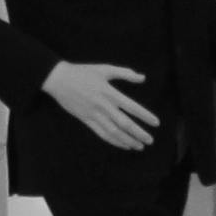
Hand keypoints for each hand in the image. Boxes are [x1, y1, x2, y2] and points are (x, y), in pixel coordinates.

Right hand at [42, 61, 156, 150]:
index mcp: (109, 93)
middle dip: (138, 133)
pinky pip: (101, 134)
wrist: (59, 80)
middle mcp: (103, 106)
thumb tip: (143, 77)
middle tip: (150, 140)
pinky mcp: (86, 120)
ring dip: (127, 140)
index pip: (131, 107)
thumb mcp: (104, 69)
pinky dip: (113, 141)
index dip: (145, 116)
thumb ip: (125, 73)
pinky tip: (122, 145)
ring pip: (113, 132)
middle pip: (124, 124)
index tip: (156, 123)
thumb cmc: (82, 72)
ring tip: (139, 146)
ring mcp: (94, 115)